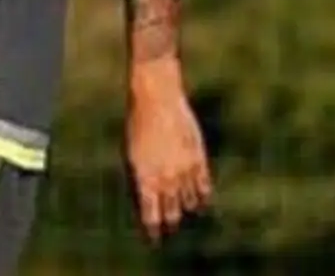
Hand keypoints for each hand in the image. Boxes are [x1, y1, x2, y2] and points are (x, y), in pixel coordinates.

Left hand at [125, 67, 212, 242]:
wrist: (157, 97)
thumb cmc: (137, 125)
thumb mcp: (130, 156)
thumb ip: (139, 182)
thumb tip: (146, 204)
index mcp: (146, 179)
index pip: (151, 217)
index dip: (153, 230)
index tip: (154, 238)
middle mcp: (167, 178)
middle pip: (172, 213)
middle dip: (170, 223)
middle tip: (169, 228)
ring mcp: (185, 169)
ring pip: (189, 202)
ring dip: (185, 209)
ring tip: (183, 212)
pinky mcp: (199, 157)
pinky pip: (204, 186)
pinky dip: (202, 197)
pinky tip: (201, 202)